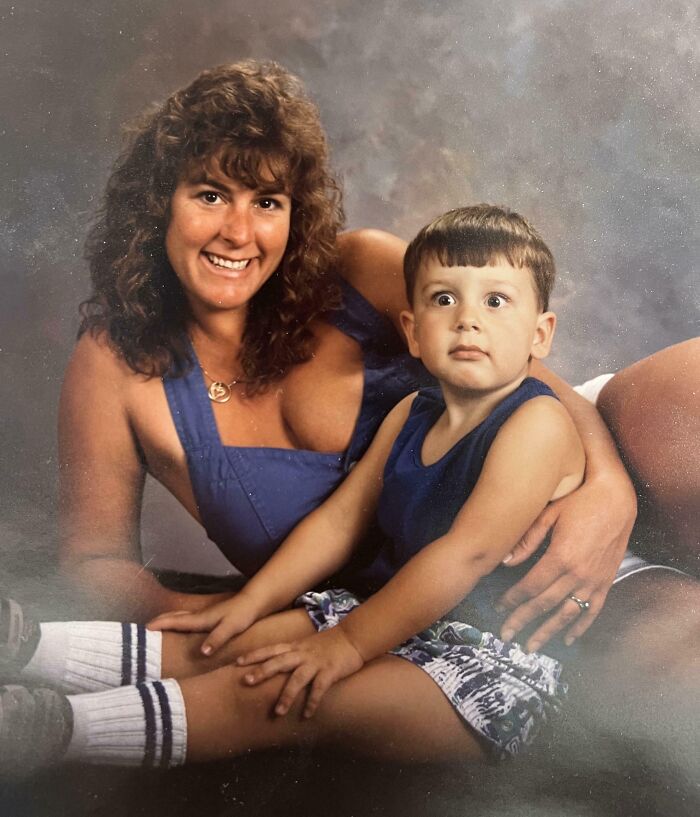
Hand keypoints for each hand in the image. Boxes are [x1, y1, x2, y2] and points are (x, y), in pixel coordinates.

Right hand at [147, 592, 259, 654]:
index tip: (145, 628)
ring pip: (182, 616)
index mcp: (202, 618)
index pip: (176, 621)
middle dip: (160, 620)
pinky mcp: (212, 617)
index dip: (161, 624)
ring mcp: (206, 615)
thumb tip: (202, 652)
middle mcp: (201, 615)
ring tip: (158, 626)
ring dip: (168, 620)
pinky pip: (189, 619)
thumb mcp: (231, 628)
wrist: (256, 602)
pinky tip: (182, 627)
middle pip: (175, 616)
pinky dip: (179, 621)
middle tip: (145, 628)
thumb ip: (217, 639)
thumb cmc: (243, 614)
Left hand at [237, 628, 363, 717]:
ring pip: (297, 678)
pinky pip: (320, 688)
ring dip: (287, 695)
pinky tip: (307, 715)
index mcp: (295, 647)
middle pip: (279, 661)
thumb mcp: (306, 645)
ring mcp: (316, 662)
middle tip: (246, 682)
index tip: (236, 663)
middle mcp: (302, 653)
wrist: (353, 637)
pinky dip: (313, 701)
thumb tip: (273, 666)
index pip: (271, 649)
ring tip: (277, 712)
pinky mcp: (330, 671)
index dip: (254, 655)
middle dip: (262, 671)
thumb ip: (291, 654)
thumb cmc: (328, 643)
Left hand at [498, 474, 635, 650]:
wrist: (616, 498)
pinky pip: (592, 611)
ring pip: (566, 614)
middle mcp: (578, 573)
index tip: (498, 607)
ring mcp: (594, 580)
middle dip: (522, 621)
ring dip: (547, 632)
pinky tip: (567, 639)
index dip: (512, 599)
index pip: (530, 586)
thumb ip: (527, 540)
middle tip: (505, 635)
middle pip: (544, 605)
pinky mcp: (606, 582)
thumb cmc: (579, 502)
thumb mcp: (549, 514)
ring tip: (531, 647)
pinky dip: (579, 628)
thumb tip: (505, 561)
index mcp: (561, 556)